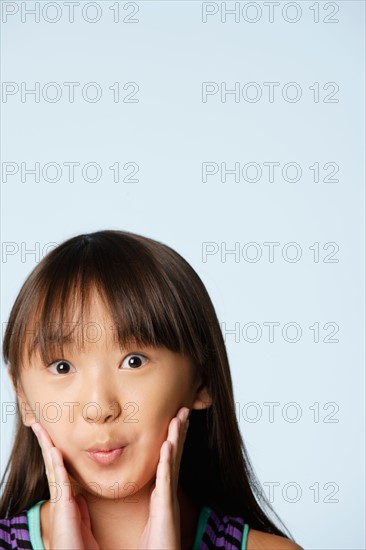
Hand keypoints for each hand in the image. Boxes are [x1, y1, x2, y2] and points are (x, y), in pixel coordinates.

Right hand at [31, 422, 98, 549]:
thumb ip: (82, 510)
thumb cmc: (79, 549)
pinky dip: (56, 464)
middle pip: (51, 464)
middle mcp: (59, 498)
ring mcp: (58, 502)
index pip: (59, 469)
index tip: (52, 436)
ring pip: (51, 467)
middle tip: (39, 424)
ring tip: (40, 428)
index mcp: (65, 500)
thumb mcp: (83, 524)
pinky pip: (59, 481)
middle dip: (46, 443)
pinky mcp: (62, 508)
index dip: (55, 451)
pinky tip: (54, 449)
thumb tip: (81, 498)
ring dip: (47, 446)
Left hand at [138, 406, 189, 549]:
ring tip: (179, 418)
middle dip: (180, 432)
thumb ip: (150, 501)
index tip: (175, 419)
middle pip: (175, 456)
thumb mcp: (150, 518)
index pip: (169, 460)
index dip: (173, 439)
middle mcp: (169, 494)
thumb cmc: (155, 547)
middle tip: (184, 409)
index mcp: (163, 495)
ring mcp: (169, 501)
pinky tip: (168, 446)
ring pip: (174, 463)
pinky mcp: (166, 511)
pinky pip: (166, 481)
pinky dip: (167, 462)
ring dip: (176, 439)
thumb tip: (143, 485)